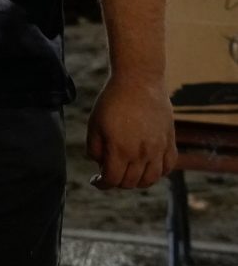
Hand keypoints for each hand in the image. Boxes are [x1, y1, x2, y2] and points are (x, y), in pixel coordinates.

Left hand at [87, 73, 176, 188]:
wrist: (139, 81)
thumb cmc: (112, 101)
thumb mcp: (94, 124)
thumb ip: (95, 149)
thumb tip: (100, 166)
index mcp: (120, 149)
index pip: (112, 180)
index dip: (102, 184)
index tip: (96, 181)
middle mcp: (142, 153)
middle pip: (131, 182)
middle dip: (117, 182)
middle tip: (110, 173)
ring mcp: (159, 148)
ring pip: (151, 179)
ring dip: (138, 181)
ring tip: (128, 172)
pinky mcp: (170, 141)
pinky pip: (168, 166)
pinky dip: (158, 172)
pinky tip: (148, 167)